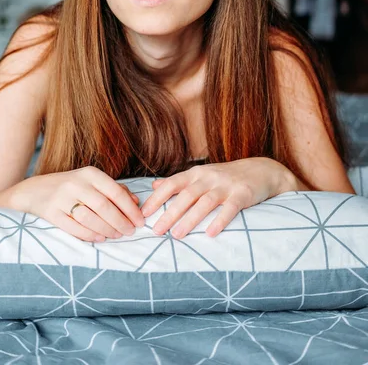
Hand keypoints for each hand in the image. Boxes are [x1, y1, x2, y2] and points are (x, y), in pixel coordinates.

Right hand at [12, 166, 143, 242]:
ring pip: (90, 218)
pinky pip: (74, 228)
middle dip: (121, 222)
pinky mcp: (51, 213)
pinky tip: (100, 238)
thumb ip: (115, 190)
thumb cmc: (72, 186)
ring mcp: (62, 198)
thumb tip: (135, 202)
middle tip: (130, 232)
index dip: (130, 209)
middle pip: (104, 206)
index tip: (140, 221)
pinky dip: (90, 235)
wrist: (35, 190)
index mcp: (90, 173)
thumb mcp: (92, 181)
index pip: (115, 191)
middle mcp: (76, 183)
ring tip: (117, 236)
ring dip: (107, 230)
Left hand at [141, 158, 293, 238]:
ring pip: (205, 202)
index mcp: (196, 173)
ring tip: (177, 235)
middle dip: (169, 213)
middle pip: (186, 195)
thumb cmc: (226, 176)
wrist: (262, 170)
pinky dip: (220, 221)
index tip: (143, 214)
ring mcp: (226, 185)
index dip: (156, 198)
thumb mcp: (202, 174)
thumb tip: (154, 185)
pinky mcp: (243, 194)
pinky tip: (210, 234)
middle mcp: (209, 177)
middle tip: (156, 231)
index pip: (171, 184)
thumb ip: (179, 181)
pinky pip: (230, 209)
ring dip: (190, 219)